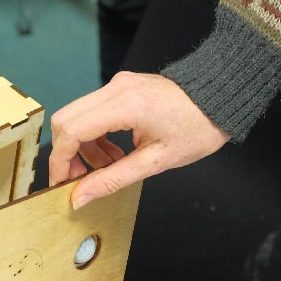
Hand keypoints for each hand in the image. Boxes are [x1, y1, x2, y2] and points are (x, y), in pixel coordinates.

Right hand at [48, 71, 230, 208]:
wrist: (220, 98)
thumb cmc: (198, 128)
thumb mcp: (156, 162)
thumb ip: (113, 179)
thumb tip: (80, 196)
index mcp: (125, 105)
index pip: (71, 131)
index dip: (60, 161)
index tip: (62, 184)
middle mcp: (116, 89)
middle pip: (65, 119)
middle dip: (67, 153)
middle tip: (81, 178)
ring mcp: (118, 84)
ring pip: (77, 116)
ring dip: (84, 146)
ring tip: (109, 166)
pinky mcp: (122, 86)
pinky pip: (93, 111)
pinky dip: (95, 135)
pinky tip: (116, 152)